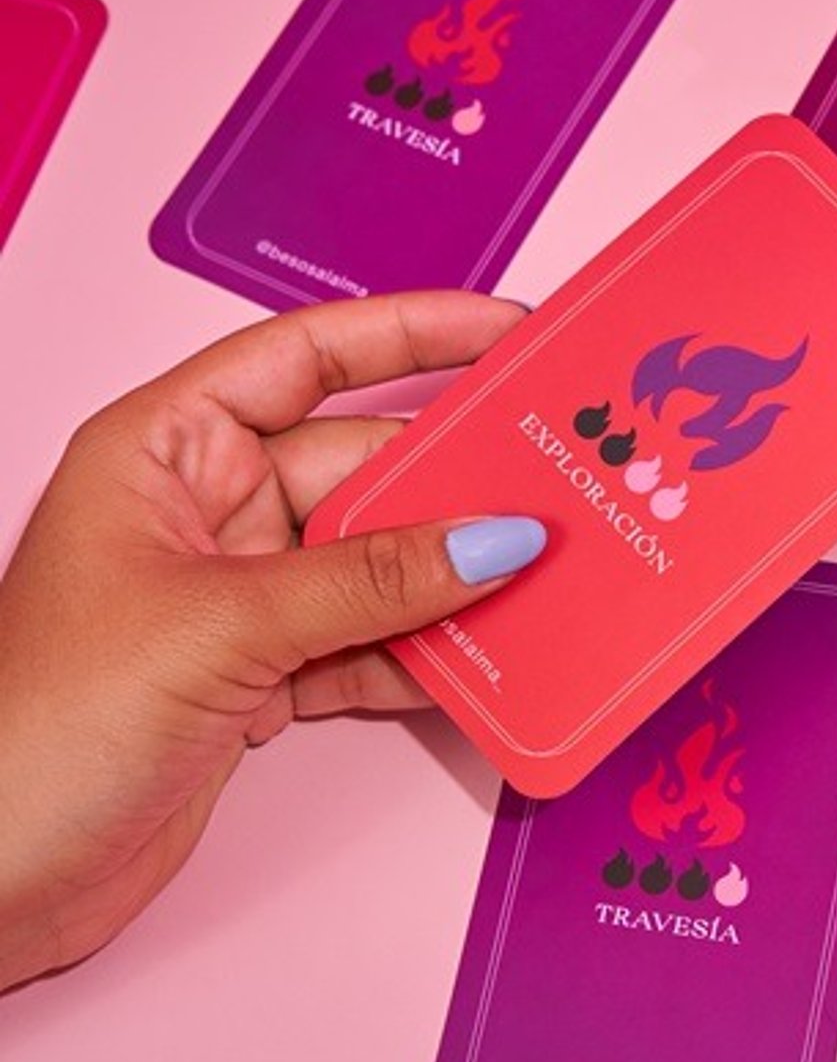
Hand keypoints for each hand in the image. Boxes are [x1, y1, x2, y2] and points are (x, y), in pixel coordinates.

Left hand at [0, 292, 546, 990]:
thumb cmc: (39, 732)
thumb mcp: (222, 630)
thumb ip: (371, 581)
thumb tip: (495, 537)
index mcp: (164, 451)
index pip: (305, 355)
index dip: (410, 331)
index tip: (506, 329)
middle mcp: (205, 510)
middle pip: (362, 465)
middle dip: (457, 477)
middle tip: (558, 472)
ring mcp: (238, 596)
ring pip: (379, 560)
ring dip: (457, 572)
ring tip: (550, 567)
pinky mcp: (262, 677)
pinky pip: (373, 641)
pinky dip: (430, 652)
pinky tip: (492, 654)